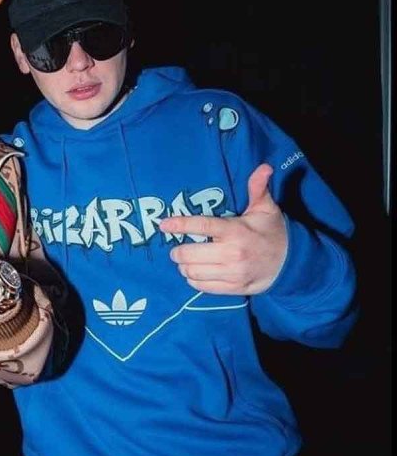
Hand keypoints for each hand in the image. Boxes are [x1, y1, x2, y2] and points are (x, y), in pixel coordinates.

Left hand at [159, 164, 286, 294]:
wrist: (291, 264)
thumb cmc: (272, 232)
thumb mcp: (266, 208)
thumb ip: (258, 188)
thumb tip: (263, 167)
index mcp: (236, 231)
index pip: (201, 226)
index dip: (179, 225)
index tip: (164, 224)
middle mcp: (232, 254)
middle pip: (189, 254)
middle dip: (177, 251)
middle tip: (176, 248)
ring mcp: (233, 273)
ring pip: (193, 272)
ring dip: (183, 266)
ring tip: (184, 261)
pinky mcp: (234, 288)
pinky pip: (203, 287)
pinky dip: (193, 280)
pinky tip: (195, 273)